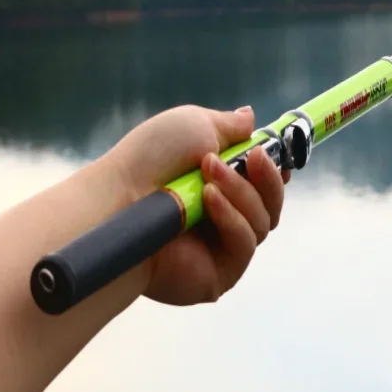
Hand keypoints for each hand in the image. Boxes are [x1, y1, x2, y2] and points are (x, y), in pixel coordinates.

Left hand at [102, 104, 289, 305]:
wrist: (117, 200)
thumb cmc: (149, 160)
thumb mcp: (194, 126)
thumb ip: (229, 126)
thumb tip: (250, 117)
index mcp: (220, 187)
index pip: (263, 185)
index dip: (274, 171)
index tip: (270, 155)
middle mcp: (224, 219)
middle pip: (272, 204)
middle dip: (265, 177)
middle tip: (251, 157)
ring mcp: (223, 249)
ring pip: (263, 221)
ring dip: (241, 192)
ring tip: (208, 177)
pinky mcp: (218, 275)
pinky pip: (245, 245)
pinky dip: (233, 219)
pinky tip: (208, 202)